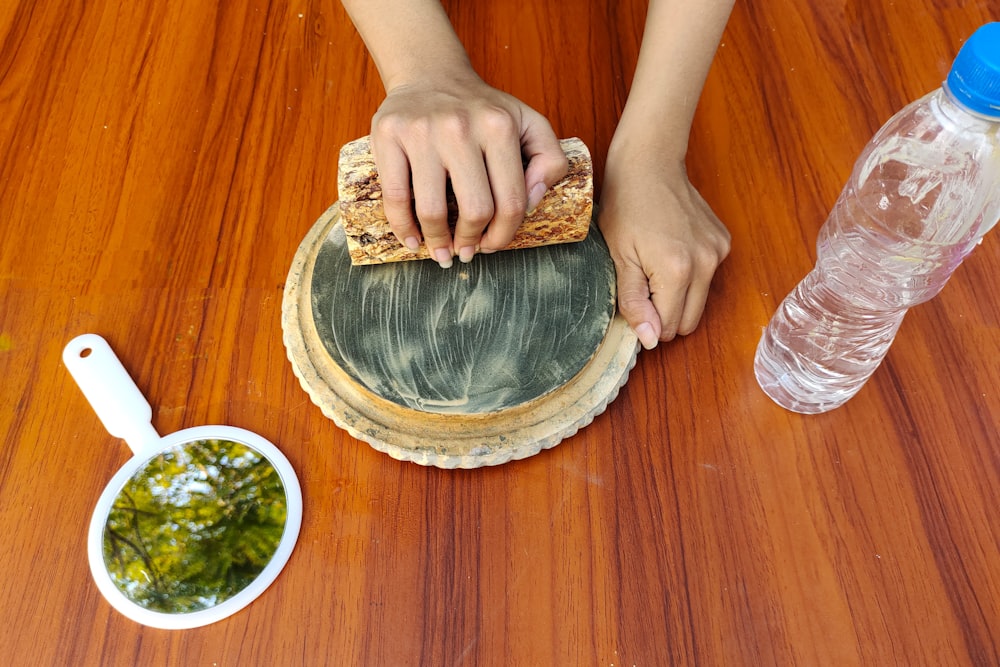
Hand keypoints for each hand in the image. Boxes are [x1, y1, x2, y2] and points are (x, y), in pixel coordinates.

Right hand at [370, 70, 567, 266]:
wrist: (431, 73)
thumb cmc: (482, 109)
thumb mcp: (528, 122)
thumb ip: (550, 159)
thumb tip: (533, 200)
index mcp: (500, 126)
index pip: (510, 201)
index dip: (504, 235)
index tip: (493, 245)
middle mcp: (461, 127)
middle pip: (474, 210)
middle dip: (472, 241)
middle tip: (467, 251)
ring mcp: (422, 131)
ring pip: (432, 210)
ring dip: (438, 243)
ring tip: (442, 253)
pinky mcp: (389, 135)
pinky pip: (395, 196)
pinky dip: (403, 228)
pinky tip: (413, 241)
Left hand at [598, 156, 729, 348]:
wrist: (649, 162)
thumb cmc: (626, 205)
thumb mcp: (619, 256)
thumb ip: (633, 301)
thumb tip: (649, 340)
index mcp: (677, 271)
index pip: (668, 327)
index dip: (647, 321)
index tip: (633, 299)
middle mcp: (706, 264)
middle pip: (689, 322)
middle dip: (665, 314)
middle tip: (642, 285)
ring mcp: (718, 252)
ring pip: (700, 302)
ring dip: (678, 296)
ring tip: (655, 265)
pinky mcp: (723, 242)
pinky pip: (707, 277)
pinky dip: (690, 275)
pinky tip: (671, 250)